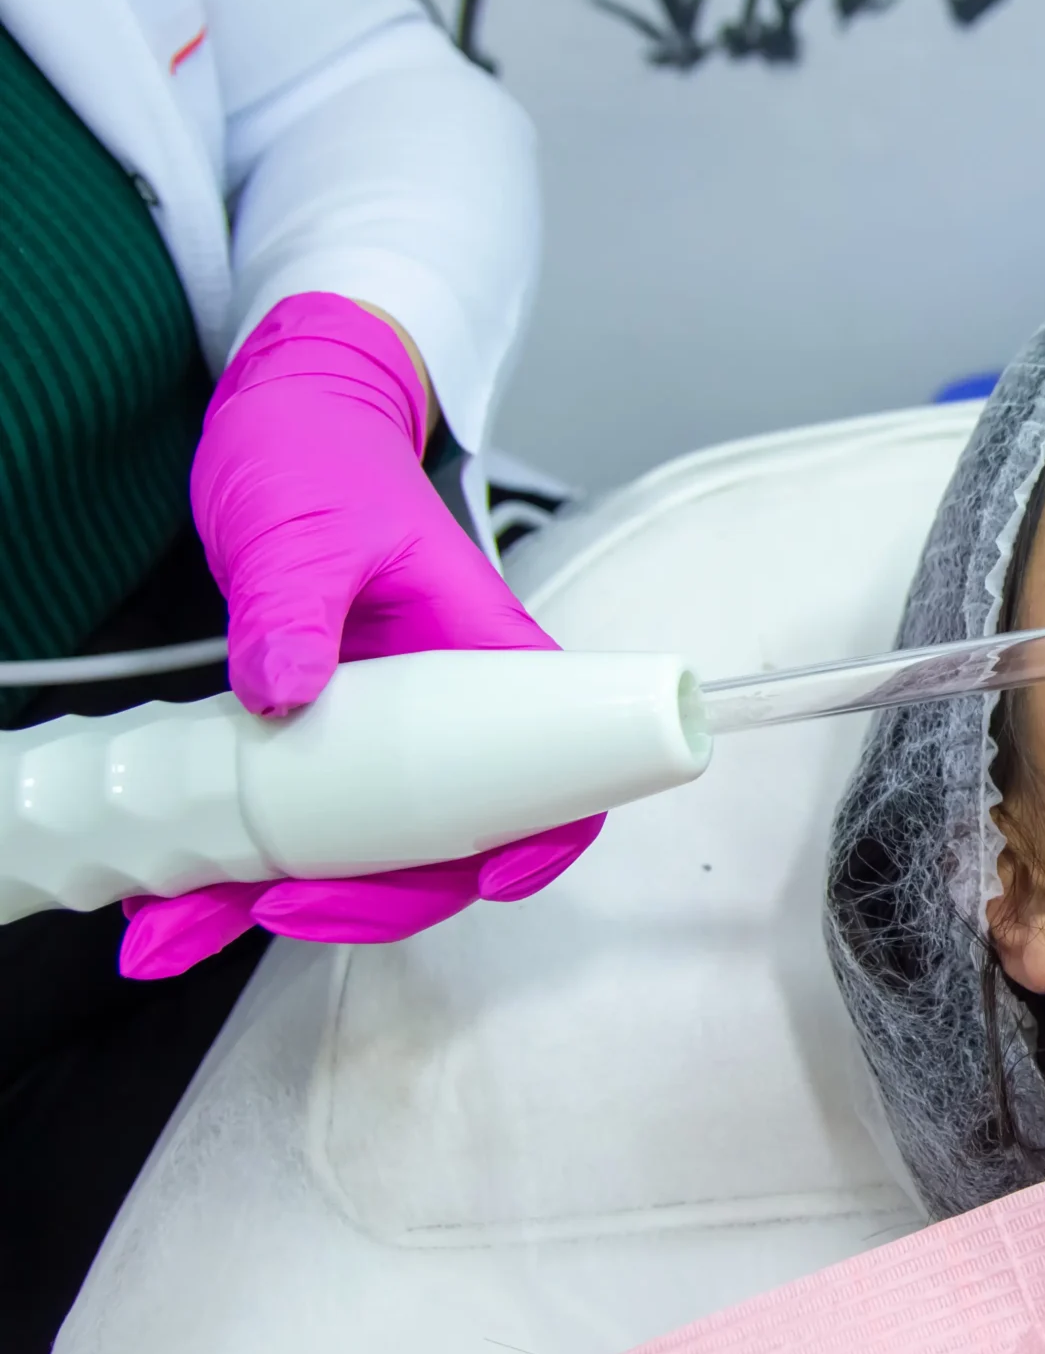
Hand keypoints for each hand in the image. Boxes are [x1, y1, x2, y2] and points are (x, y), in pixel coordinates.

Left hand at [118, 293, 599, 978]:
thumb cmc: (324, 455)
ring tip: (180, 927)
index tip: (487, 876)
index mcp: (483, 655)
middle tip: (284, 907)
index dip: (540, 836)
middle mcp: (447, 711)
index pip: (562, 765)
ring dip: (290, 903)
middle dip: (377, 899)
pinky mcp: (317, 739)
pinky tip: (174, 902)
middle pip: (452, 841)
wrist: (284, 425)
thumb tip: (287, 690)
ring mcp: (380, 732)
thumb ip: (294, 604)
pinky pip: (297, 826)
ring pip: (369, 851)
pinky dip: (237, 875)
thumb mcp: (305, 525)